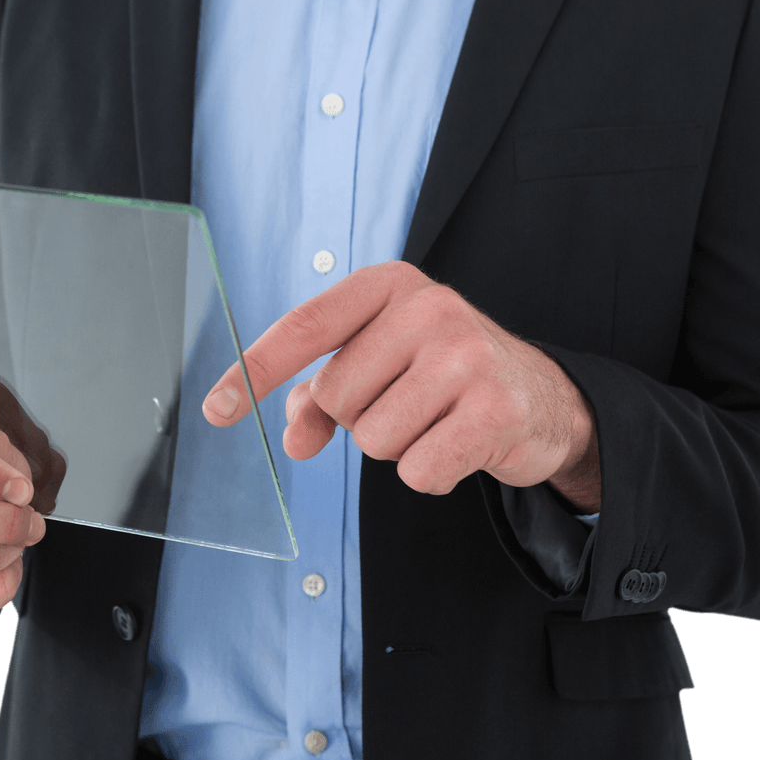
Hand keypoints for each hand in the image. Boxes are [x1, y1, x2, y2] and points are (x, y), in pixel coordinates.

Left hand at [203, 261, 599, 510]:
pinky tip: (459, 447)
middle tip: (407, 405)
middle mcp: (429, 308)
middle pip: (335, 397)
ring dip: (397, 447)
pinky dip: (431, 473)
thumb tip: (293, 438)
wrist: (543, 397)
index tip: (215, 409)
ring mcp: (465, 355)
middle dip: (359, 419)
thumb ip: (325, 395)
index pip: (304, 328)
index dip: (253, 373)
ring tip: (437, 422)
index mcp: (391, 286)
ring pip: (372, 439)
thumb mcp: (382, 365)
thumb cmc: (447, 376)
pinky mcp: (494, 408)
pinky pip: (417, 471)